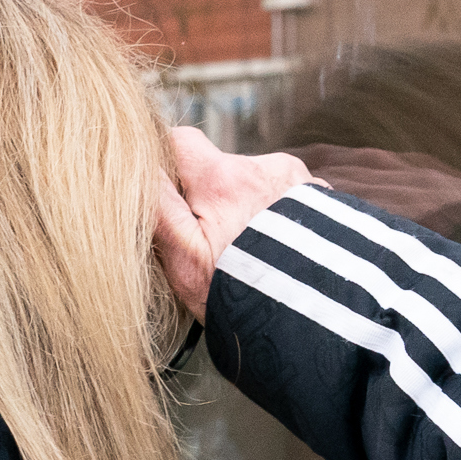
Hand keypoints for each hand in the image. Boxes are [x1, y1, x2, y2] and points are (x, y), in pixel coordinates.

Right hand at [153, 127, 310, 320]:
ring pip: (252, 181)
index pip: (179, 141)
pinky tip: (274, 247)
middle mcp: (263, 167)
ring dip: (244, 206)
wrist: (309, 318)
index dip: (166, 163)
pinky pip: (285, 195)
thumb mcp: (184, 258)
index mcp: (222, 178)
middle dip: (209, 195)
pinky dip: (275, 215)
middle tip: (211, 239)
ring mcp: (296, 179)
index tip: (167, 195)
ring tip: (246, 249)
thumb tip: (139, 165)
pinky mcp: (321, 196)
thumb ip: (158, 205)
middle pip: (218, 165)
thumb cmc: (238, 293)